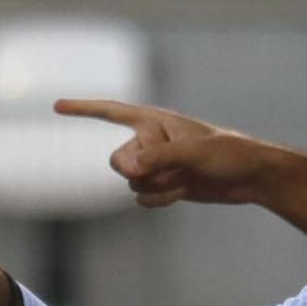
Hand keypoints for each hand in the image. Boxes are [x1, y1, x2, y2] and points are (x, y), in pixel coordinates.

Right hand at [53, 97, 276, 207]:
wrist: (251, 176)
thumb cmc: (227, 153)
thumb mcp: (192, 152)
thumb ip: (157, 158)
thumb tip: (128, 169)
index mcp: (154, 121)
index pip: (111, 111)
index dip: (83, 109)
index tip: (55, 105)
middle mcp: (150, 141)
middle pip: (117, 161)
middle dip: (139, 170)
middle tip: (171, 167)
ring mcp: (156, 165)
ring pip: (131, 183)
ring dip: (156, 186)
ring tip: (185, 178)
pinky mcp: (165, 185)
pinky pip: (143, 198)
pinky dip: (160, 199)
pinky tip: (183, 192)